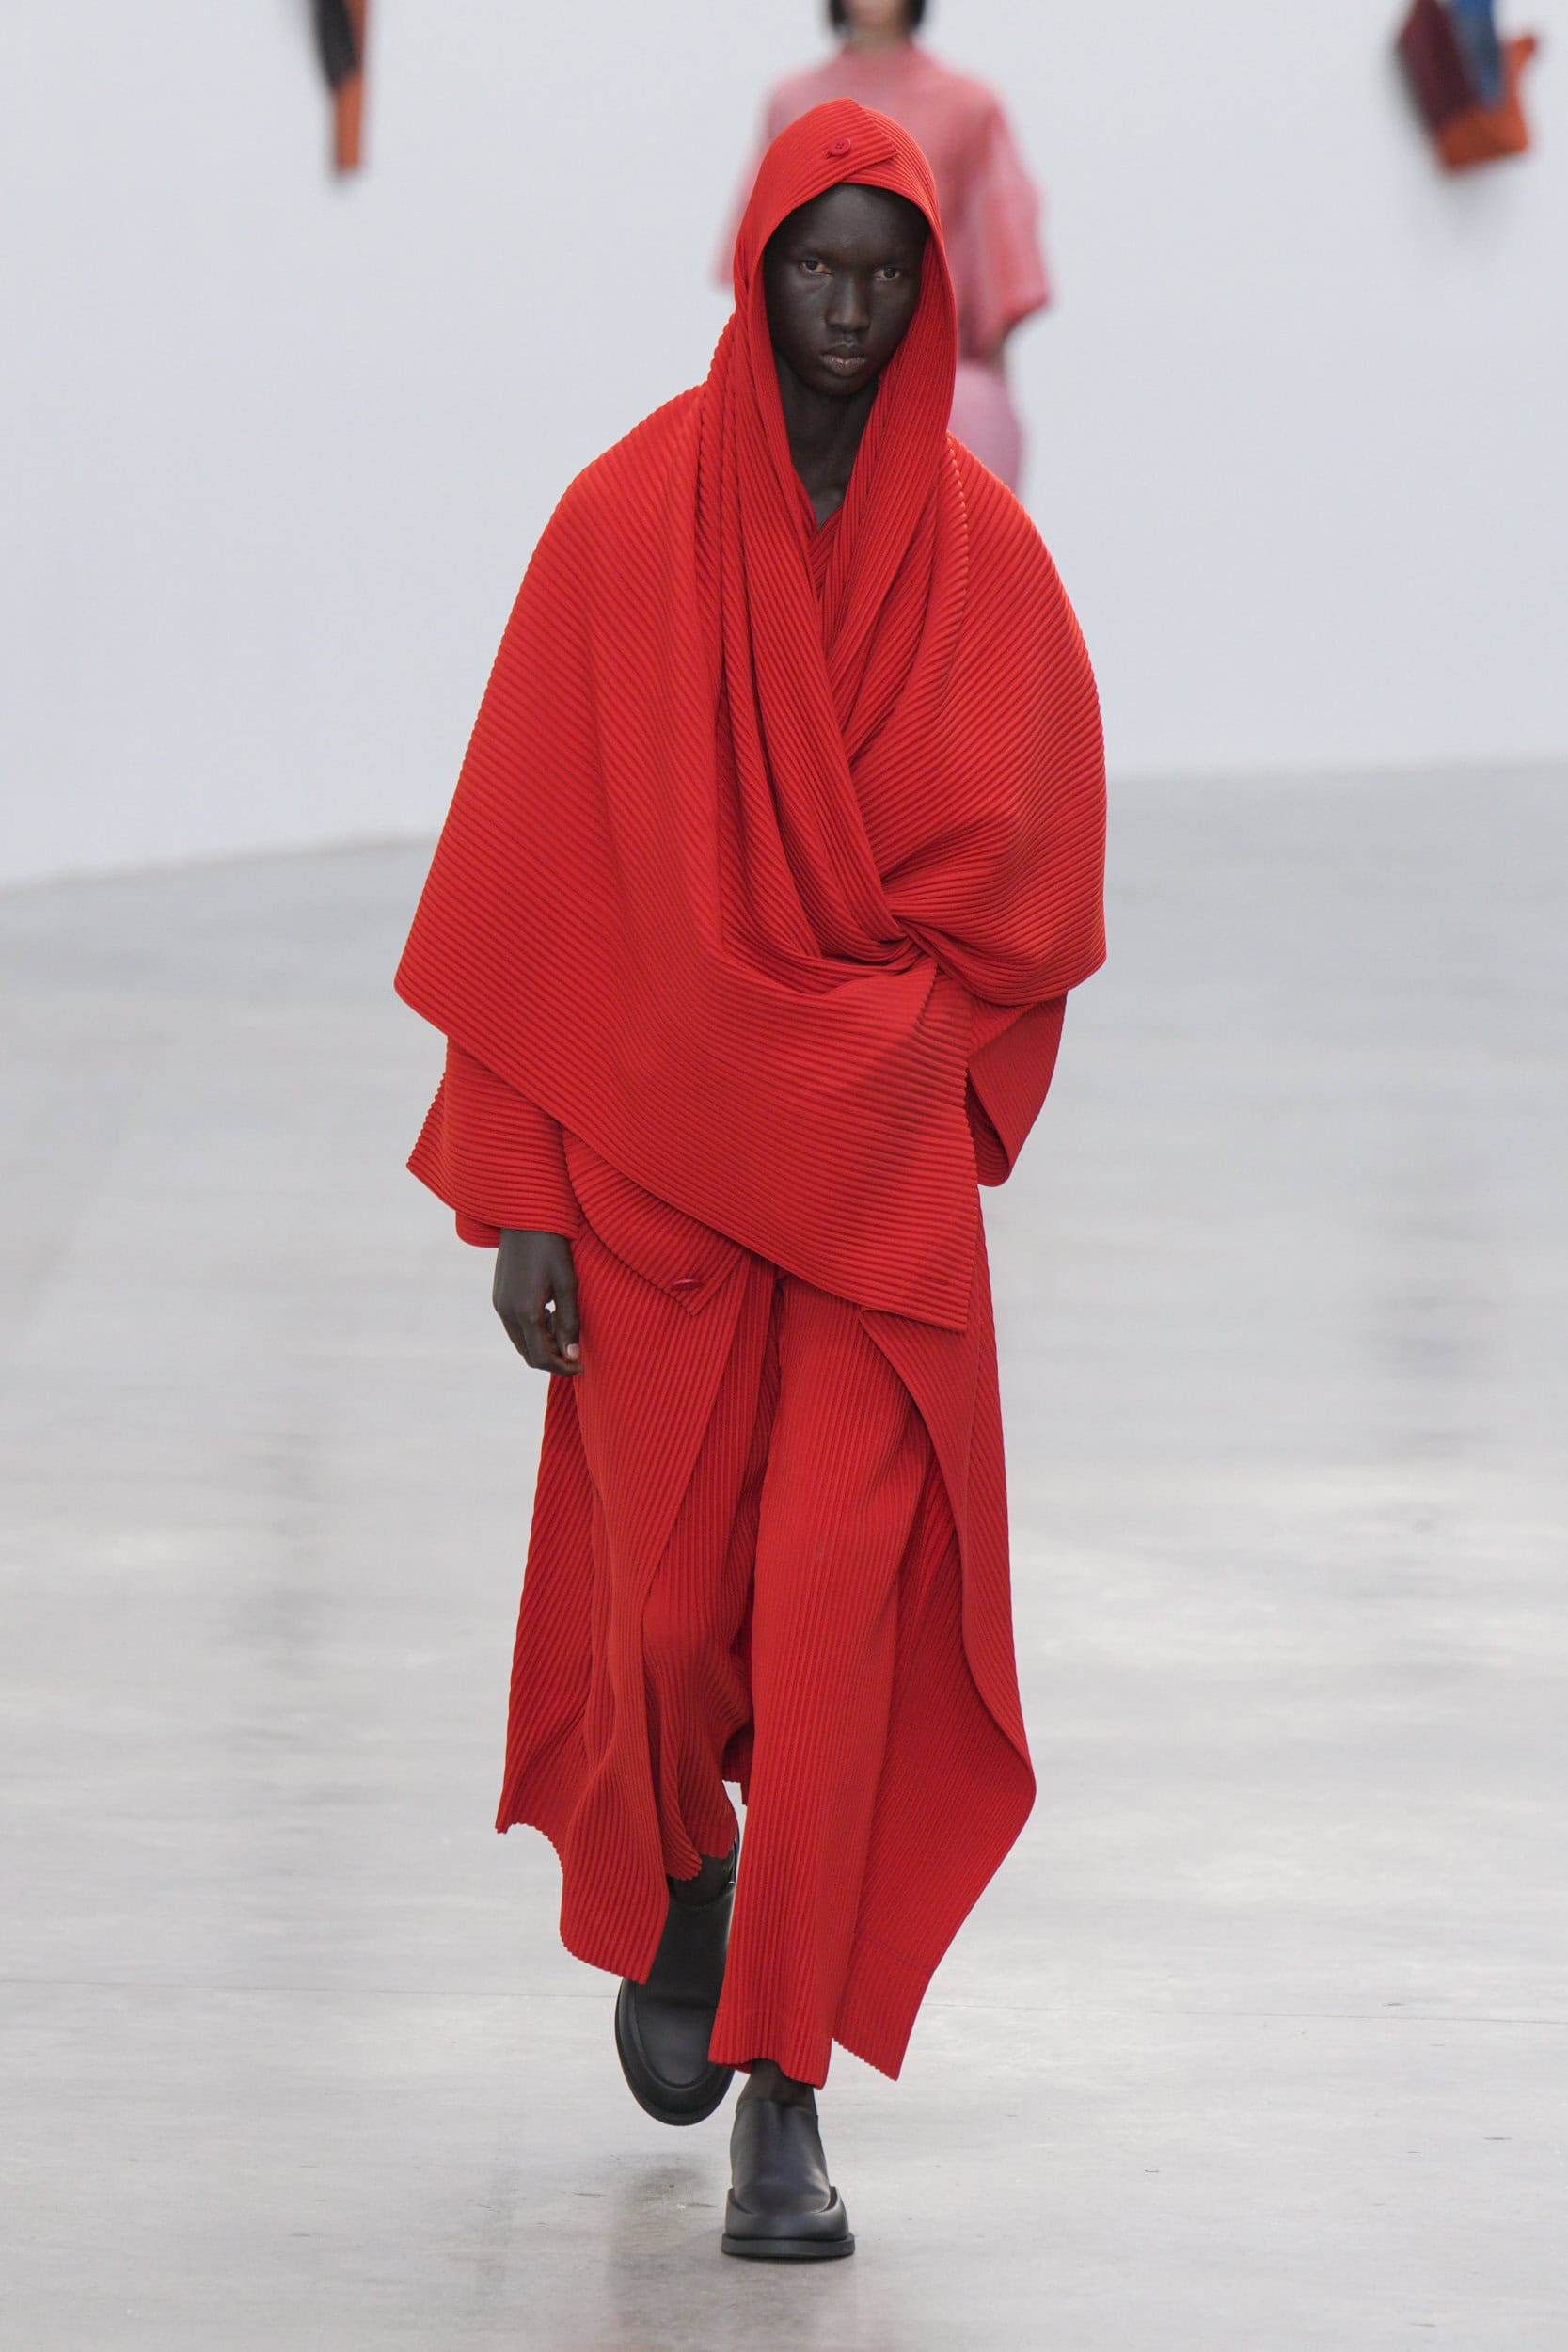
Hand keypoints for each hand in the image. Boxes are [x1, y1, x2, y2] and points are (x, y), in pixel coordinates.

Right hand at [492, 1229, 581, 1375]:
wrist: (525, 1218)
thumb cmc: (553, 1248)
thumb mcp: (568, 1285)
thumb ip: (569, 1323)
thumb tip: (572, 1356)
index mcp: (525, 1312)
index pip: (541, 1358)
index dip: (563, 1367)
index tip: (581, 1365)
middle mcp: (507, 1312)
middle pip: (528, 1355)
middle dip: (553, 1358)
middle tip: (574, 1347)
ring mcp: (499, 1305)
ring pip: (520, 1342)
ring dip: (542, 1344)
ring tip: (562, 1323)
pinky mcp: (498, 1297)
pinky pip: (514, 1327)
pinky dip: (532, 1331)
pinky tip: (548, 1312)